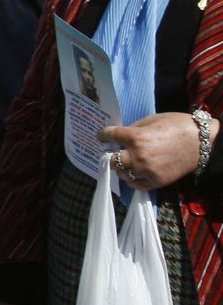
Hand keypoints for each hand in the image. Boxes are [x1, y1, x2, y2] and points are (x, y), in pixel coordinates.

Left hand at [100, 112, 218, 189]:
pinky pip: (136, 184)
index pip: (108, 136)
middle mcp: (138, 155)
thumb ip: (134, 128)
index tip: (102, 136)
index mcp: (135, 137)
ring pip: (122, 174)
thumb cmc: (177, 125)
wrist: (202, 142)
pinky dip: (132, 179)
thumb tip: (121, 135)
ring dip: (121, 168)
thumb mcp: (152, 119)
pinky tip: (134, 173)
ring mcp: (147, 170)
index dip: (103, 135)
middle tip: (114, 152)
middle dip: (111, 155)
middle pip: (111, 160)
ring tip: (126, 162)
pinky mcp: (157, 181)